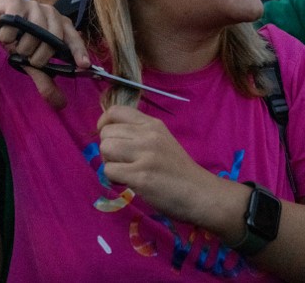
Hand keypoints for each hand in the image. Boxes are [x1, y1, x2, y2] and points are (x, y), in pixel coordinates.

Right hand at [0, 0, 87, 108]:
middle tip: (29, 58)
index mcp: (61, 25)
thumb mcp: (32, 61)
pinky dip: (7, 38)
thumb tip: (61, 105)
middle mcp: (51, 13)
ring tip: (16, 44)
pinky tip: (5, 34)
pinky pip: (13, 29)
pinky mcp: (15, 3)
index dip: (80, 52)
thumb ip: (46, 80)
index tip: (84, 66)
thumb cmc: (19, 38)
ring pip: (31, 36)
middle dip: (38, 57)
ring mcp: (34, 6)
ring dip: (20, 48)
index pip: (74, 39)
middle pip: (51, 41)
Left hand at [97, 105, 210, 221]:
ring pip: (105, 149)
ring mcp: (145, 154)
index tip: (108, 138)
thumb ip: (139, 134)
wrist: (200, 193)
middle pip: (106, 133)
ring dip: (109, 163)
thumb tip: (108, 135)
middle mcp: (148, 135)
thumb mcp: (162, 141)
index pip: (116, 111)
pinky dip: (114, 179)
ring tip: (124, 172)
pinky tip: (128, 183)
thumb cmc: (178, 171)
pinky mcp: (141, 176)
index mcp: (153, 124)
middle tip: (122, 163)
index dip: (104, 123)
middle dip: (107, 149)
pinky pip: (110, 170)